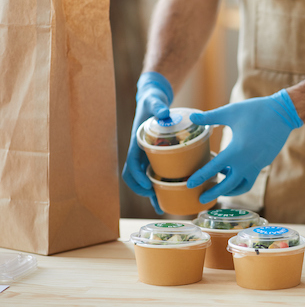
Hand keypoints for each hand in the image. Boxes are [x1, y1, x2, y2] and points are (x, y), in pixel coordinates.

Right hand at [121, 72, 173, 213]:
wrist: (152, 99)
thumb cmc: (152, 101)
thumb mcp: (154, 102)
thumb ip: (158, 106)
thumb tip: (164, 112)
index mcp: (136, 142)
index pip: (131, 164)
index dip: (137, 177)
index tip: (147, 186)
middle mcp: (139, 151)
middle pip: (135, 176)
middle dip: (143, 190)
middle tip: (156, 201)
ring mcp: (146, 155)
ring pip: (145, 178)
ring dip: (151, 193)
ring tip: (161, 207)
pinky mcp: (154, 155)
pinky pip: (154, 172)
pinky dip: (160, 184)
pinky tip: (170, 193)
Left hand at [187, 89, 302, 202]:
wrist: (283, 113)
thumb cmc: (256, 111)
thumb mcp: (230, 112)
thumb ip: (209, 117)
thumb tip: (192, 116)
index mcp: (236, 151)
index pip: (213, 169)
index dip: (200, 177)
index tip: (189, 184)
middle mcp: (247, 163)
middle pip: (228, 186)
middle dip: (214, 193)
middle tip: (201, 198)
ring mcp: (257, 164)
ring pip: (242, 185)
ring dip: (229, 189)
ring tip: (219, 183)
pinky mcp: (264, 162)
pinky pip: (249, 176)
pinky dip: (239, 177)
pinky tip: (232, 168)